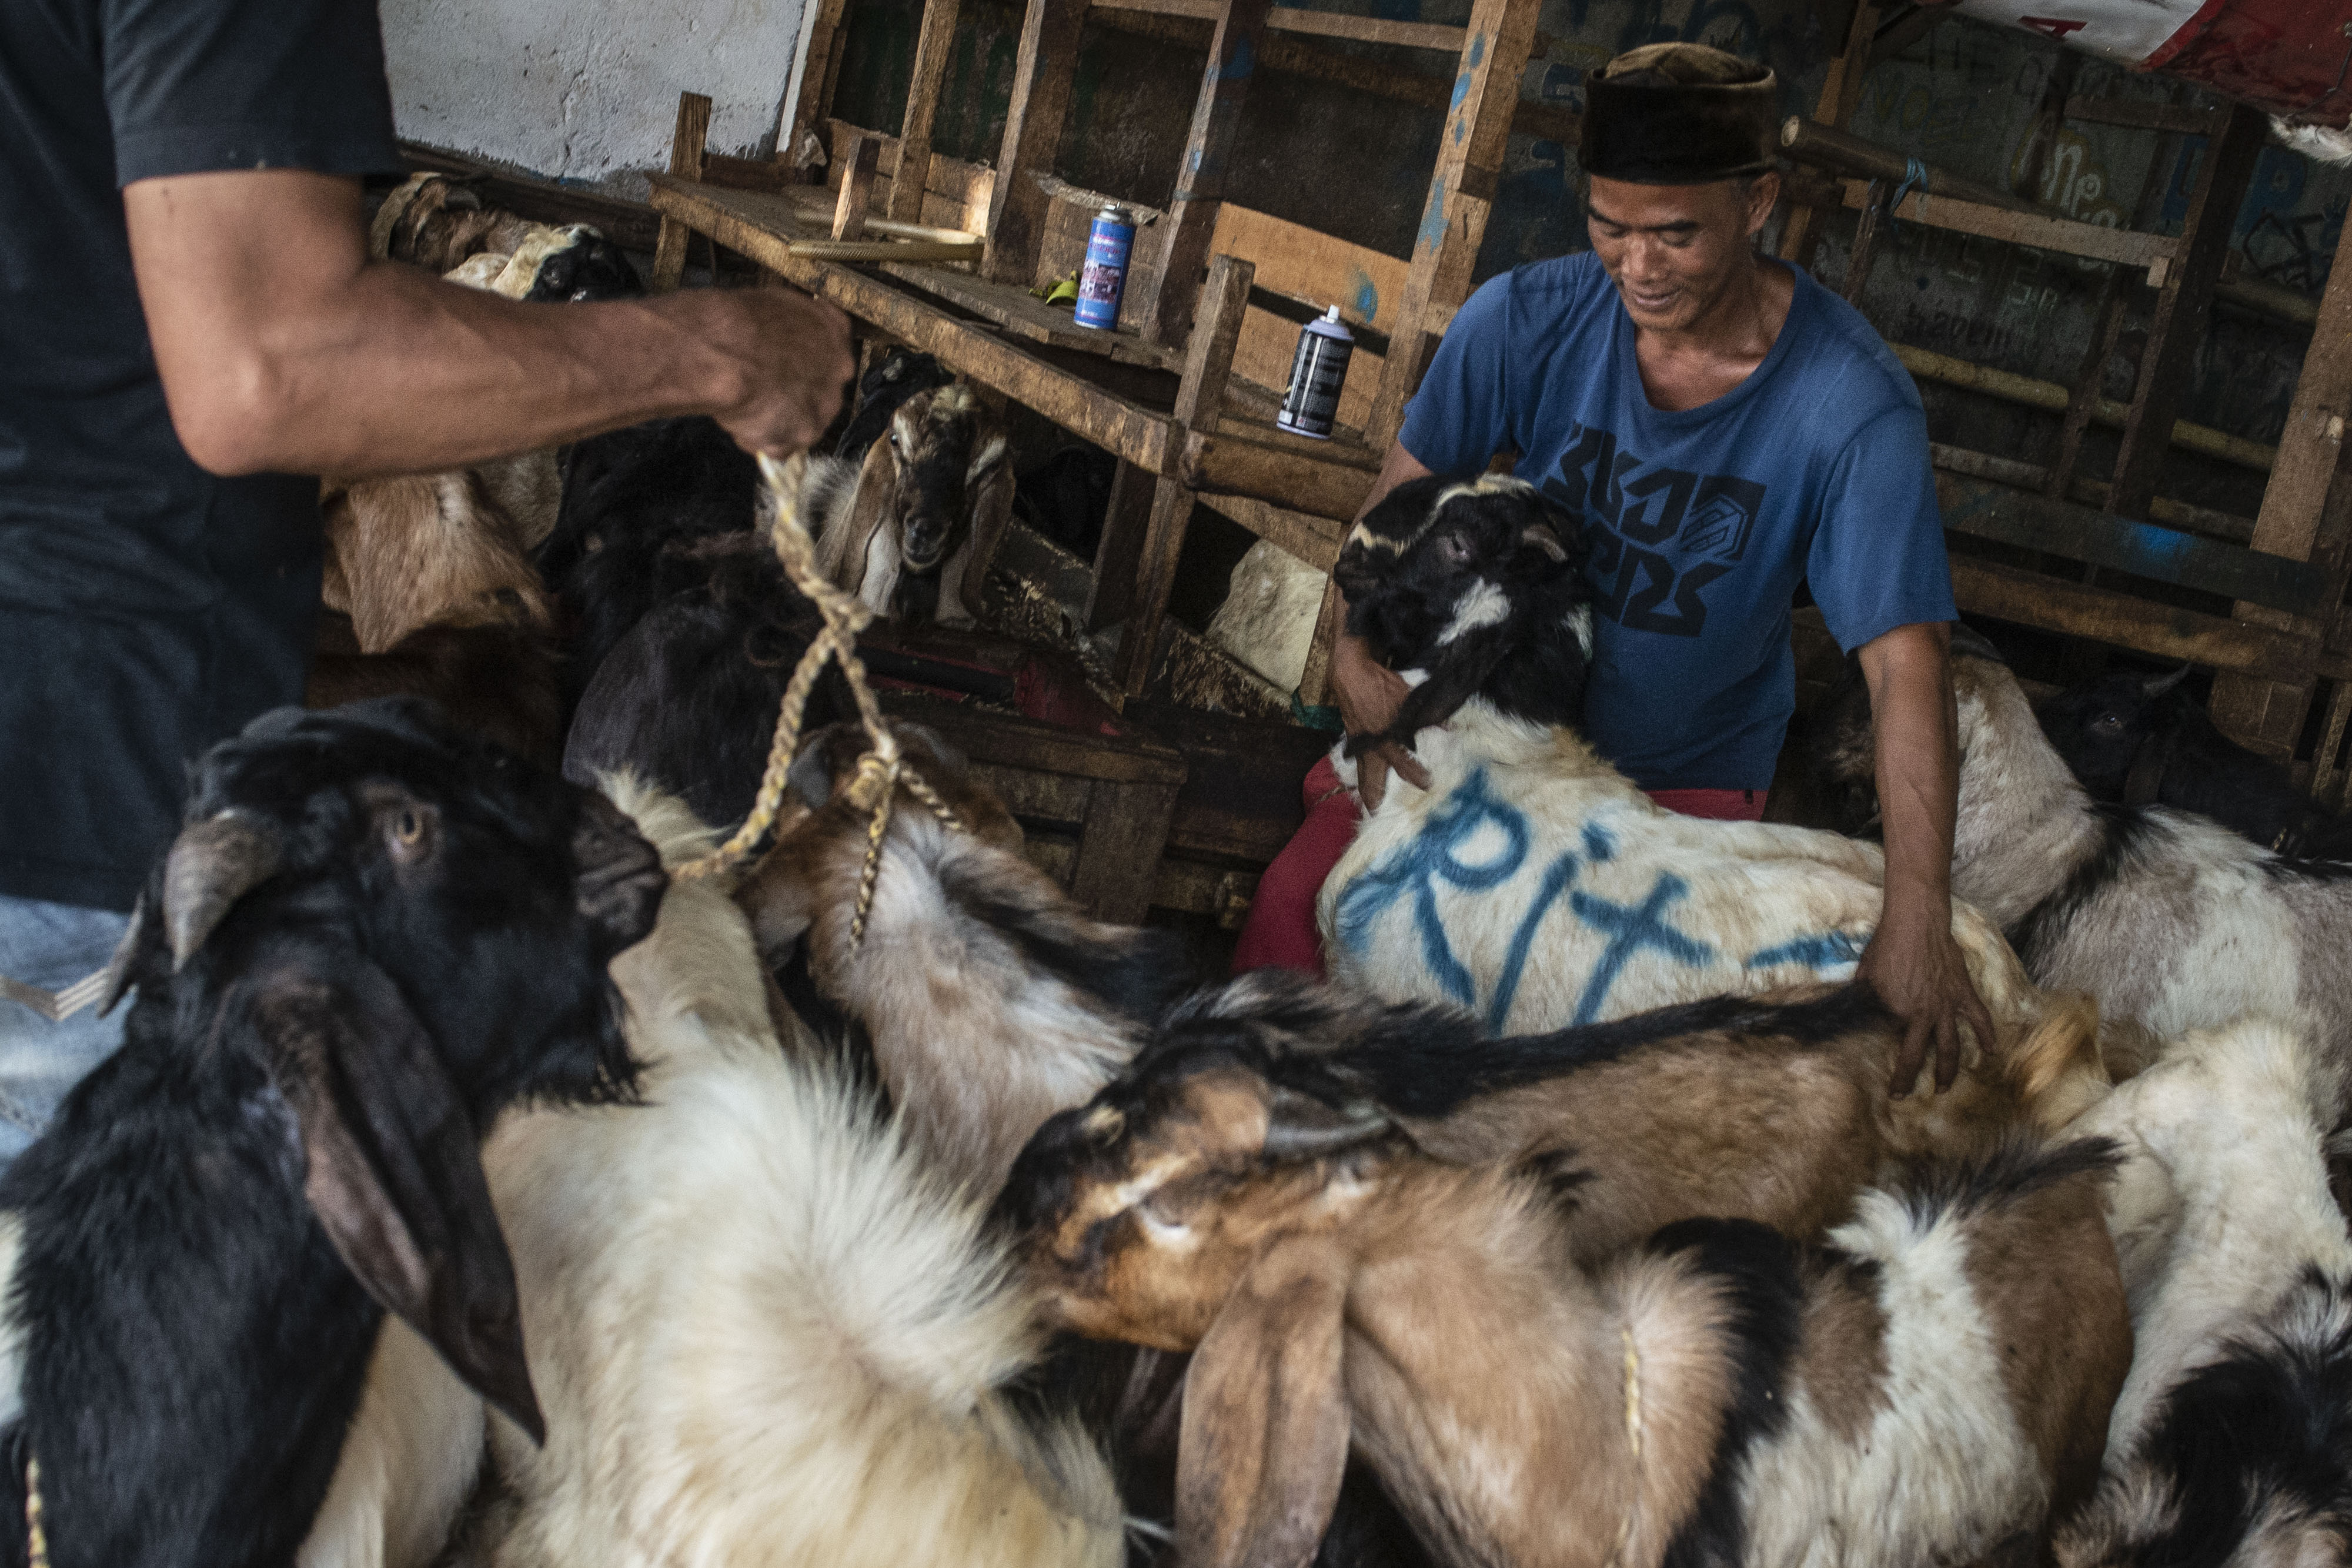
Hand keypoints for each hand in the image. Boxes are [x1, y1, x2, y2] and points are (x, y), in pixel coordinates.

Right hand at [703, 286, 855, 455]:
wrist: (726, 352)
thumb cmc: (739, 322)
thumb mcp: (773, 306)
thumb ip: (788, 326)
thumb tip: (780, 333)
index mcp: (834, 330)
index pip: (827, 352)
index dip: (801, 364)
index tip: (781, 368)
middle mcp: (840, 369)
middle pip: (820, 391)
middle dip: (793, 395)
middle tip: (762, 392)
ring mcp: (825, 405)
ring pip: (801, 421)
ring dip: (776, 419)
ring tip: (743, 406)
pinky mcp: (805, 434)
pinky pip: (780, 444)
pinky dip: (759, 438)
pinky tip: (739, 421)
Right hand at [1331, 633, 1429, 810]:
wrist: (1351, 673)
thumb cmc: (1382, 684)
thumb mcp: (1410, 698)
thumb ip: (1429, 715)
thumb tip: (1449, 728)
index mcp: (1387, 739)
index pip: (1405, 765)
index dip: (1417, 777)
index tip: (1428, 787)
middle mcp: (1372, 747)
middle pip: (1372, 782)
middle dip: (1376, 801)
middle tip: (1380, 818)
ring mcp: (1359, 745)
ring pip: (1362, 774)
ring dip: (1367, 791)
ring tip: (1370, 808)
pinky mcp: (1352, 738)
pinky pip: (1357, 760)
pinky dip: (1362, 769)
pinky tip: (1367, 775)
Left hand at [1856, 905, 1997, 1097]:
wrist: (1916, 922)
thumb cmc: (1886, 945)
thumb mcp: (1865, 975)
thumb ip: (1864, 998)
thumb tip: (1854, 1012)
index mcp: (1896, 1012)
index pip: (1890, 1043)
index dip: (1886, 1062)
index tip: (1883, 1081)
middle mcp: (1923, 1015)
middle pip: (1919, 1055)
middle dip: (1910, 1080)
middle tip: (1904, 1095)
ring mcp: (1946, 1006)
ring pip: (1951, 1047)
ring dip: (1949, 1071)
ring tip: (1945, 1088)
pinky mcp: (1964, 993)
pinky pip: (1980, 1019)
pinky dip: (1987, 1036)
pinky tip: (1992, 1052)